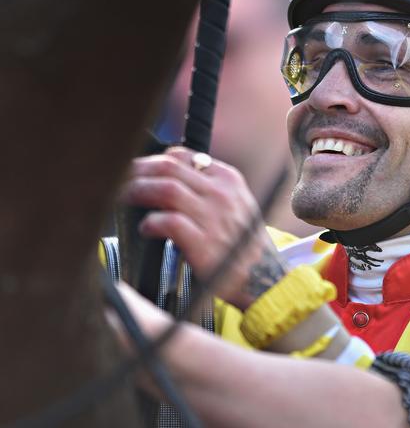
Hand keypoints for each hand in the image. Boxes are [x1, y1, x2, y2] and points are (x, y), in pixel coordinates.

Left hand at [120, 146, 284, 308]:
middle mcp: (221, 194)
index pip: (183, 156)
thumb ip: (209, 188)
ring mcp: (213, 217)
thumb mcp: (236, 204)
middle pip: (169, 168)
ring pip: (166, 189)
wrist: (265, 277)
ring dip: (139, 191)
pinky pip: (169, 222)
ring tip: (124, 199)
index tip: (140, 170)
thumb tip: (170, 177)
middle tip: (120, 179)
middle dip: (139, 171)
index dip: (155, 161)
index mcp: (228, 180)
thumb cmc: (244, 243)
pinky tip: (146, 228)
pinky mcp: (204, 243)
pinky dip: (152, 222)